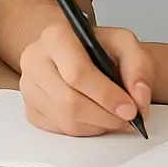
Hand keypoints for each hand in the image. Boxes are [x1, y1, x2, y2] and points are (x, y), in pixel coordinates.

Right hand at [18, 21, 153, 135]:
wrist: (82, 54)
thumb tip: (138, 97)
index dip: (106, 95)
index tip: (129, 108)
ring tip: (113, 115)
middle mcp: (35, 59)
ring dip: (97, 125)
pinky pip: (60, 130)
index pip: (76, 73)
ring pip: (65, 120)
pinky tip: (94, 116)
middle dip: (105, 116)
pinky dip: (85, 130)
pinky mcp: (30, 107)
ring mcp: (29, 85)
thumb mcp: (126, 44)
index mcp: (56, 36)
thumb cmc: (101, 49)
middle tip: (127, 117)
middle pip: (69, 101)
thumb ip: (138, 66)